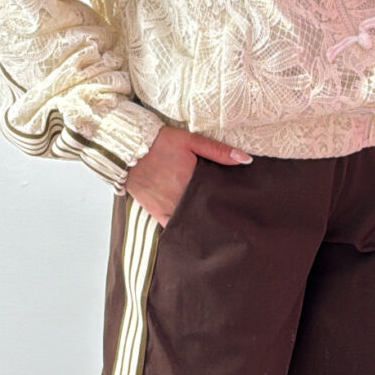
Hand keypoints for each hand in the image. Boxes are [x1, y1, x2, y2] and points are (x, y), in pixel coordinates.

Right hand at [122, 125, 251, 226]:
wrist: (128, 147)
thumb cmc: (160, 142)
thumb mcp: (191, 140)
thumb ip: (219, 151)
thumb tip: (246, 160)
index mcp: (192, 180)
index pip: (216, 197)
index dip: (228, 203)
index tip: (239, 208)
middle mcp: (181, 197)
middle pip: (205, 211)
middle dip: (217, 215)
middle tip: (232, 220)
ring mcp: (167, 206)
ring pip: (191, 222)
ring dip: (202, 224)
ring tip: (217, 229)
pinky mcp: (155, 211)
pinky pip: (171, 227)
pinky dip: (182, 230)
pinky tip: (194, 235)